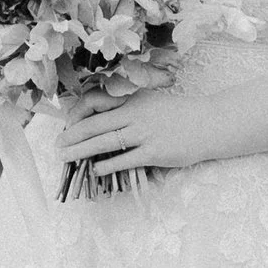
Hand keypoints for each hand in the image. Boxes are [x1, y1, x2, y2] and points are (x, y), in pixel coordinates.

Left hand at [55, 82, 221, 181]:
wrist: (210, 123)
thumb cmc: (178, 114)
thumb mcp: (150, 102)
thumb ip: (127, 108)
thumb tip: (99, 121)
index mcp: (132, 98)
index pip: (94, 100)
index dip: (77, 113)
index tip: (69, 124)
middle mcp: (135, 113)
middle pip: (94, 124)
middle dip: (72, 136)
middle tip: (58, 146)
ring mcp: (144, 132)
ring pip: (104, 142)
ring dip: (81, 151)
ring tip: (66, 157)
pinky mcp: (154, 152)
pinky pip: (124, 159)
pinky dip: (106, 165)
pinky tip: (94, 170)